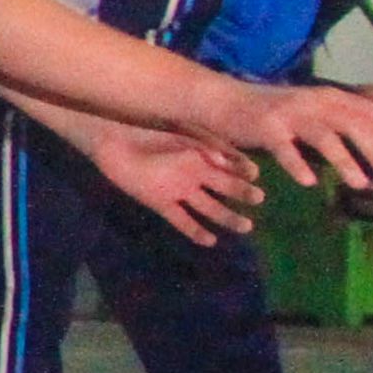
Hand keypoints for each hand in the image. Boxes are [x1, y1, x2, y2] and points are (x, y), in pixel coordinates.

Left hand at [93, 126, 265, 247]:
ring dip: (226, 217)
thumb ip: (203, 146)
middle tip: (259, 200)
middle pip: (224, 188)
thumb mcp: (179, 134)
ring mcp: (178, 191)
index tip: (257, 175)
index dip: (243, 170)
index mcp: (201, 156)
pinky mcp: (160, 203)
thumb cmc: (147, 132)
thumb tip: (227, 160)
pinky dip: (194, 230)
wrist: (113, 140)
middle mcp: (194, 175)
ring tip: (245, 227)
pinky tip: (210, 241)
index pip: (230, 166)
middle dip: (242, 194)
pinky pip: (181, 219)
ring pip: (208, 207)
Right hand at [224, 78, 372, 191]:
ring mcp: (289, 114)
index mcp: (329, 96)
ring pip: (325, 136)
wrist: (222, 100)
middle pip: (353, 123)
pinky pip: (285, 148)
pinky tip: (309, 182)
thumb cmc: (271, 111)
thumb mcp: (310, 111)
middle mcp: (313, 101)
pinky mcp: (265, 127)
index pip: (369, 111)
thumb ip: (337, 124)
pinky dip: (298, 165)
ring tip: (360, 184)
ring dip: (346, 161)